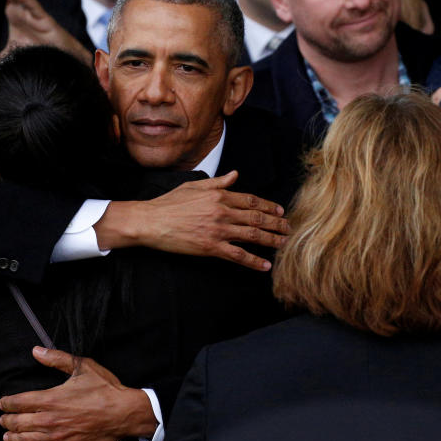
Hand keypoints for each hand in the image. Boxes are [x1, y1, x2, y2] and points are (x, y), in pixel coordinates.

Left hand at [0, 347, 156, 440]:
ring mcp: (57, 437)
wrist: (123, 413)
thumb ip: (57, 358)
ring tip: (7, 435)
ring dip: (12, 437)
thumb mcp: (82, 367)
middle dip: (6, 420)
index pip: (18, 402)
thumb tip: (37, 351)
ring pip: (25, 440)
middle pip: (18, 423)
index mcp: (51, 398)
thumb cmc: (105, 389)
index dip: (6, 403)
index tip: (3, 403)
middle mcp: (50, 419)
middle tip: (3, 419)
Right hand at [96, 170, 289, 270]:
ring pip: (252, 235)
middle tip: (288, 228)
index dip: (268, 205)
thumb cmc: (169, 203)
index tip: (279, 211)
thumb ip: (217, 182)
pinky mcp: (212, 247)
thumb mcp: (194, 186)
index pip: (251, 200)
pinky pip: (238, 255)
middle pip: (257, 217)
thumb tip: (235, 175)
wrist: (151, 221)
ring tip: (284, 243)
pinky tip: (265, 265)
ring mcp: (218, 230)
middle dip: (276, 223)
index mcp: (219, 195)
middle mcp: (222, 211)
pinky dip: (254, 261)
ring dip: (271, 240)